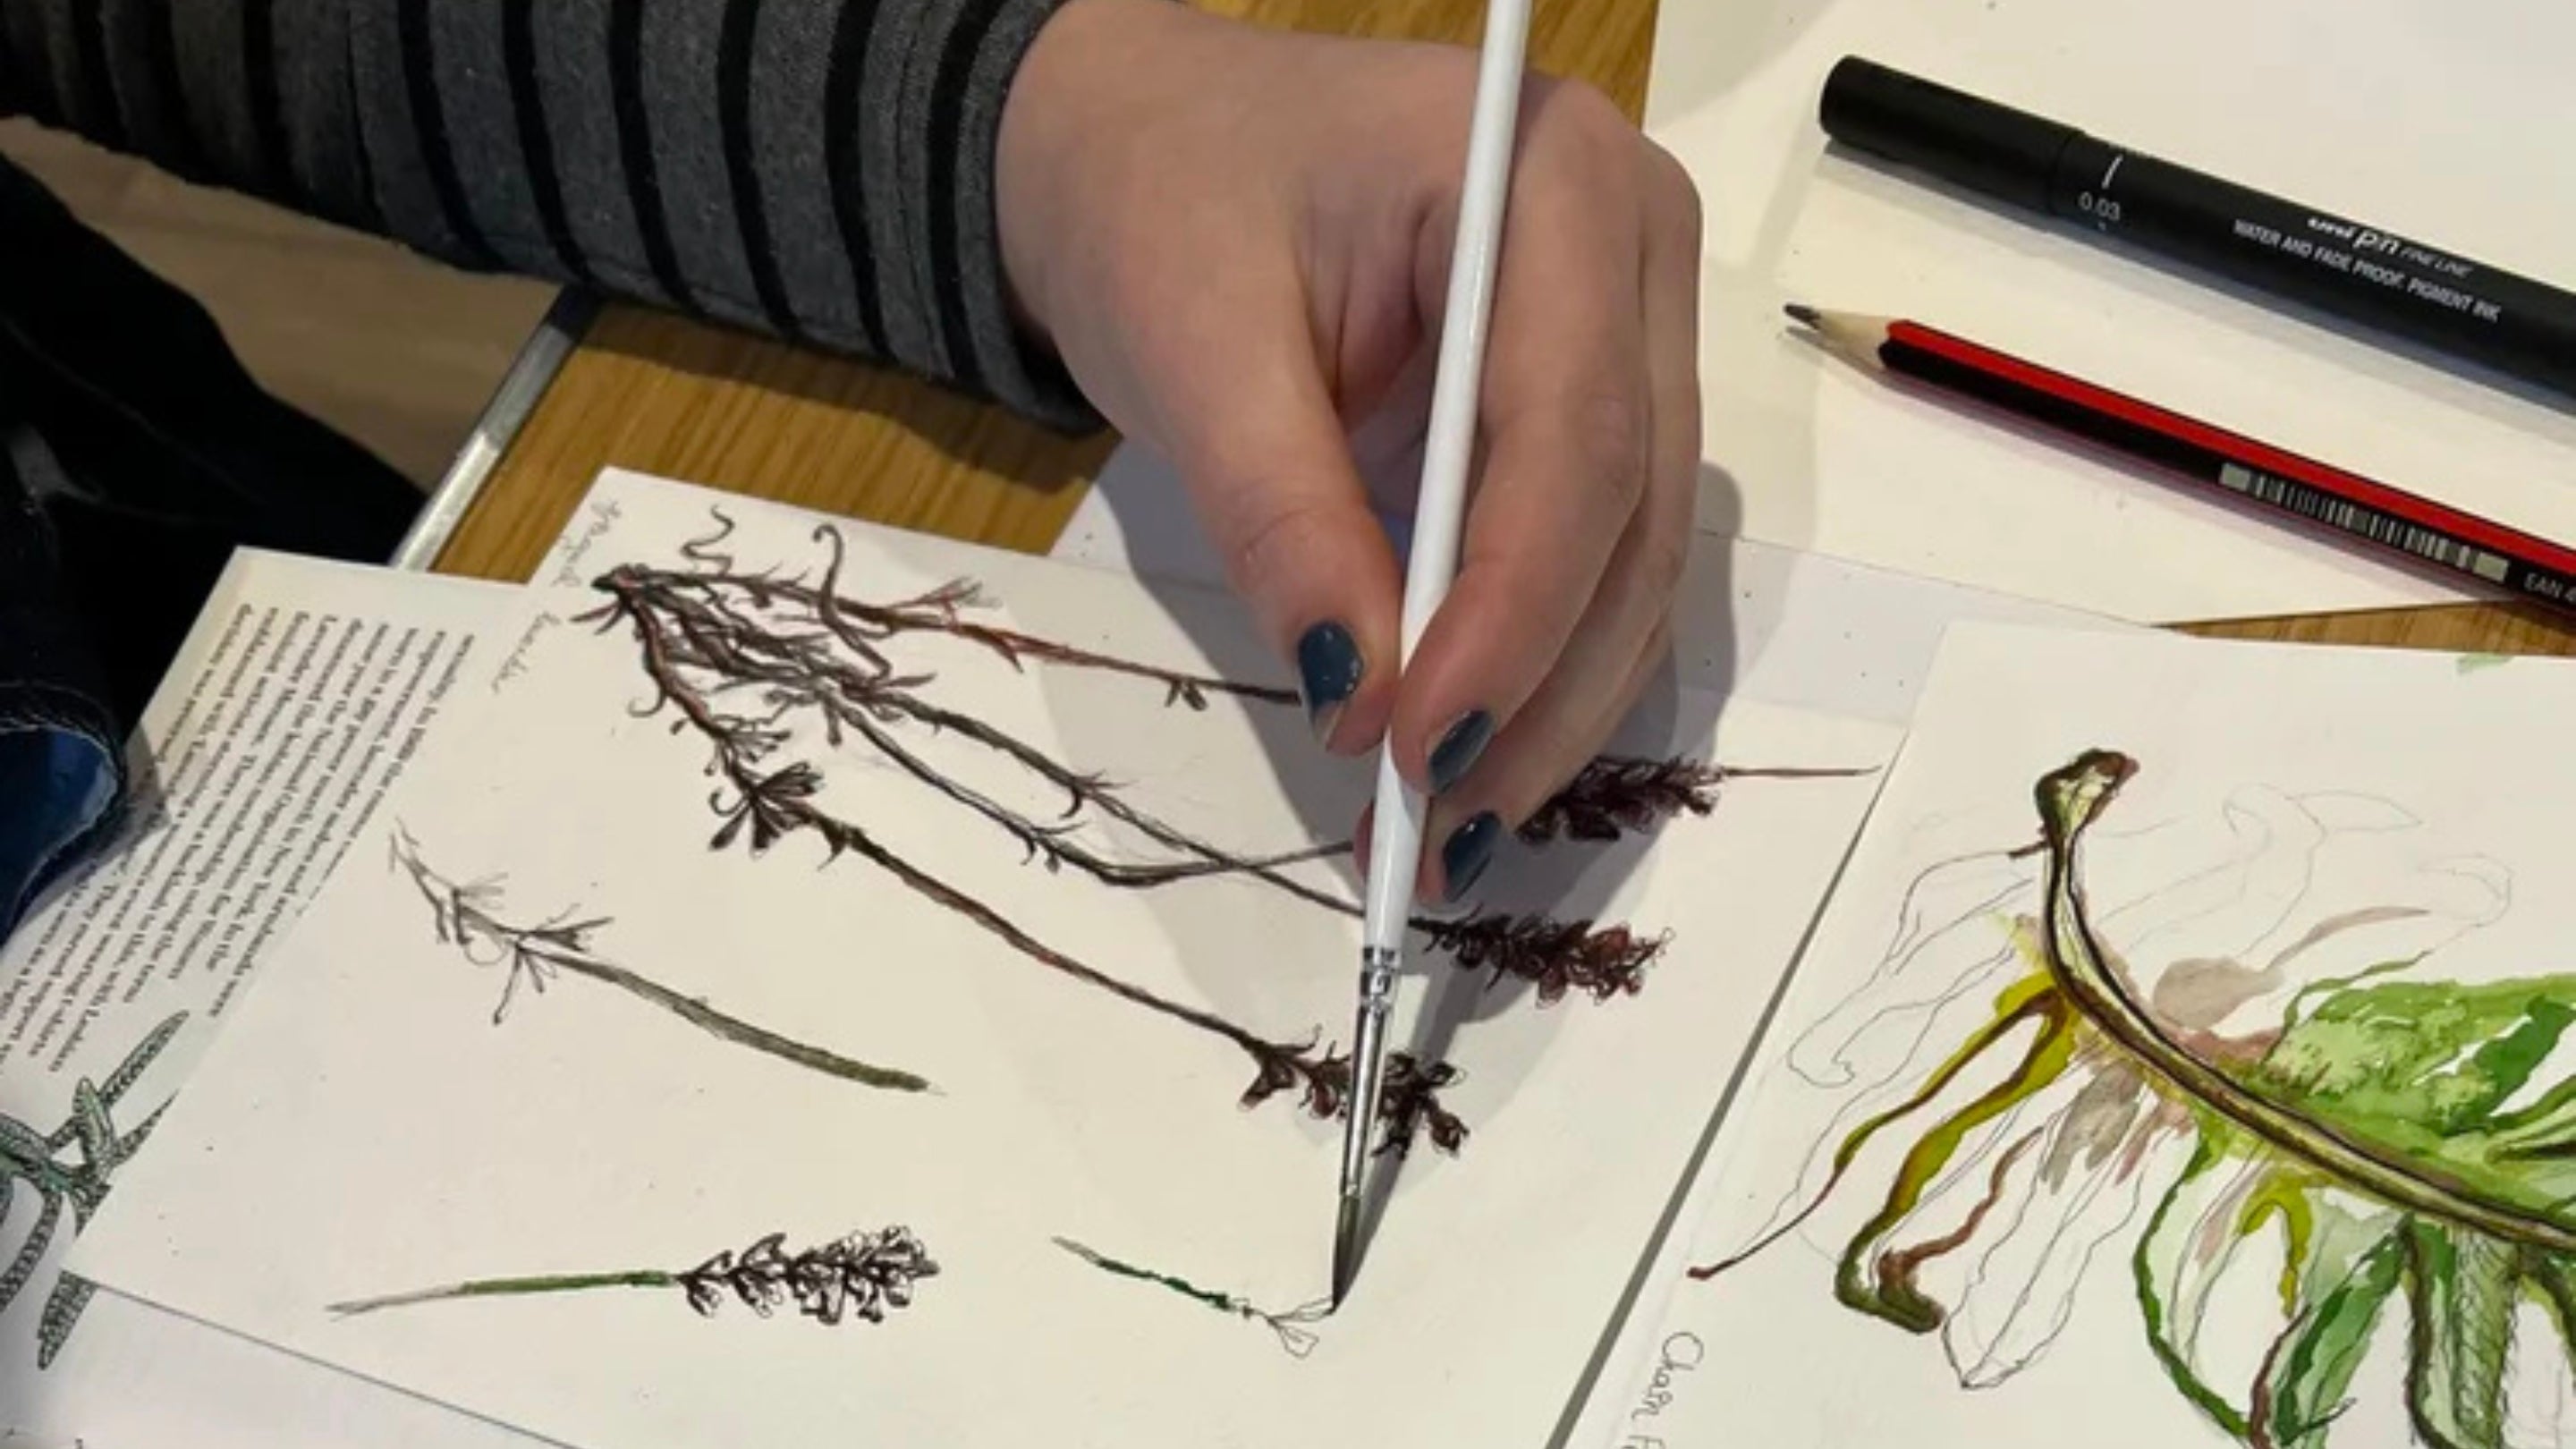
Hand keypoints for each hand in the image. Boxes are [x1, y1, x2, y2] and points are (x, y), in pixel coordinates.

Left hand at [997, 0, 1700, 901]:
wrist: (1146, 142)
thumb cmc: (1163, 197)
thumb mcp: (1195, 345)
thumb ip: (1282, 513)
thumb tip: (1353, 694)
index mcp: (1548, 176)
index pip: (1572, 422)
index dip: (1510, 605)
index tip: (1420, 743)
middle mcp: (1631, 247)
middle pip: (1631, 507)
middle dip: (1542, 684)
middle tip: (1439, 827)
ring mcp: (1631, 329)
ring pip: (1635, 556)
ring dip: (1553, 707)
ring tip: (1446, 832)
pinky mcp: (1595, 406)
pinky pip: (1596, 557)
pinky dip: (1536, 670)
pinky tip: (1470, 764)